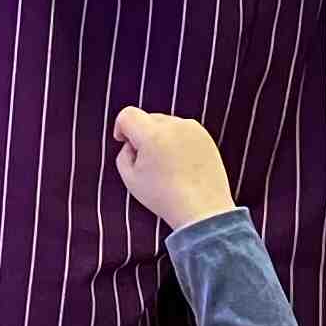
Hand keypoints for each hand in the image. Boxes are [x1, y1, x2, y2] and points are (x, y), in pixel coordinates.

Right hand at [110, 107, 239, 231]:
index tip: (124, 141)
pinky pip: (182, 131)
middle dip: (142, 135)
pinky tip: (180, 165)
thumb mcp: (130, 178)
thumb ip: (123, 154)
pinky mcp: (205, 136)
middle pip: (147, 118)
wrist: (202, 210)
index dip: (121, 127)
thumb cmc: (165, 197)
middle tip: (148, 163)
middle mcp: (174, 126)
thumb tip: (132, 143)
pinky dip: (177, 142)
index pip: (128, 114)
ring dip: (160, 137)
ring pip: (165, 124)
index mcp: (153, 135)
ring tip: (167, 166)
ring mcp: (192, 129)